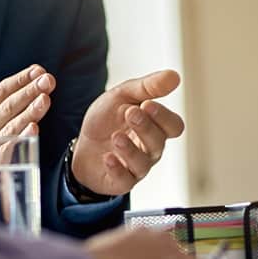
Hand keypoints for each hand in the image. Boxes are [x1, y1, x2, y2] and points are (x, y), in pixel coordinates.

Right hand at [0, 64, 54, 209]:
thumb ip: (10, 110)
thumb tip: (37, 87)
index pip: (1, 90)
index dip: (20, 78)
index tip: (39, 70)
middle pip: (7, 104)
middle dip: (29, 90)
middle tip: (48, 81)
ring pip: (10, 124)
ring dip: (29, 110)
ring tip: (45, 99)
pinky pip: (9, 148)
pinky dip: (22, 137)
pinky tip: (34, 129)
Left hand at [72, 68, 185, 196]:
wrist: (82, 144)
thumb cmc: (108, 119)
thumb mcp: (123, 95)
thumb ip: (148, 87)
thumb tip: (174, 76)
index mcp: (156, 127)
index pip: (174, 126)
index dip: (164, 117)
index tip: (147, 104)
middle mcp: (150, 149)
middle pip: (159, 142)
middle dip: (145, 127)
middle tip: (130, 113)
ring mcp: (136, 167)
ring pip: (142, 163)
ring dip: (129, 149)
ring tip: (115, 136)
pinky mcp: (120, 181)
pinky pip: (125, 180)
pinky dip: (116, 168)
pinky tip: (107, 157)